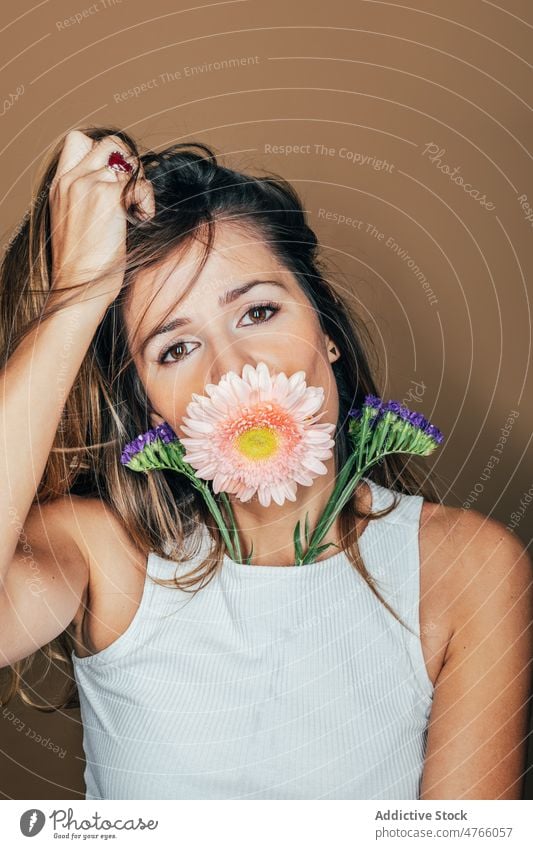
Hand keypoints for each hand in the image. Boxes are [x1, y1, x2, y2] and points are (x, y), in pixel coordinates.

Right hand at [48, 129, 154, 305]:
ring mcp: (88, 185)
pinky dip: (147, 203)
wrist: (79, 288)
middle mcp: (72, 180)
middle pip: (111, 144)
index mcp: (60, 185)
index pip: (79, 141)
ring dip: (141, 186)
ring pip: (130, 162)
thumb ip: (87, 198)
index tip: (115, 179)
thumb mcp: (76, 223)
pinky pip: (141, 185)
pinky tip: (141, 222)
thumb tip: (119, 188)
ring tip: (138, 213)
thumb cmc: (84, 266)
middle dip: (130, 164)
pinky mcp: (108, 198)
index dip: (103, 152)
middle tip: (133, 195)